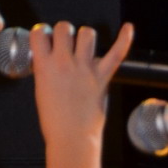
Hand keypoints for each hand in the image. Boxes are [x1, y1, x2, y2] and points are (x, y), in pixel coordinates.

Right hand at [30, 20, 133, 144]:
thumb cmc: (55, 123)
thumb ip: (47, 71)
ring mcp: (85, 69)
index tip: (45, 39)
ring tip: (83, 47)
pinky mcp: (102, 77)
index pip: (40, 33)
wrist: (71, 140)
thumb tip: (52, 59)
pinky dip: (124, 40)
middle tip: (65, 45)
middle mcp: (64, 63)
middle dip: (64, 33)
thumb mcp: (41, 92)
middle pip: (64, 28)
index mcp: (45, 66)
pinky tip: (128, 29)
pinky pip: (116, 53)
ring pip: (87, 33)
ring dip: (85, 37)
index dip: (42, 33)